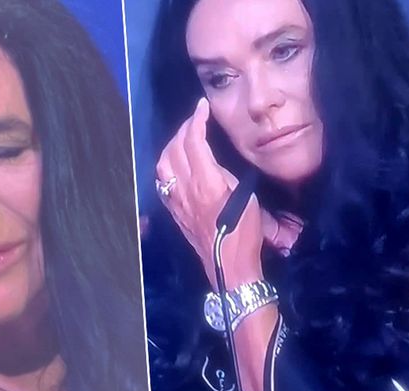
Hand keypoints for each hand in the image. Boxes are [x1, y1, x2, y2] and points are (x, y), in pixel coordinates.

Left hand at [155, 98, 263, 286]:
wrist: (229, 265)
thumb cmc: (244, 233)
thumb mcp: (246, 198)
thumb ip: (226, 176)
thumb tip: (213, 164)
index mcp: (206, 183)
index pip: (194, 142)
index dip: (197, 120)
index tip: (203, 107)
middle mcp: (186, 189)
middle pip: (175, 148)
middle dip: (184, 129)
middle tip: (196, 120)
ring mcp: (176, 201)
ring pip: (163, 163)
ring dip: (171, 145)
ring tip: (183, 138)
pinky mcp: (174, 211)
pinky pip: (162, 181)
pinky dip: (166, 164)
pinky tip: (174, 163)